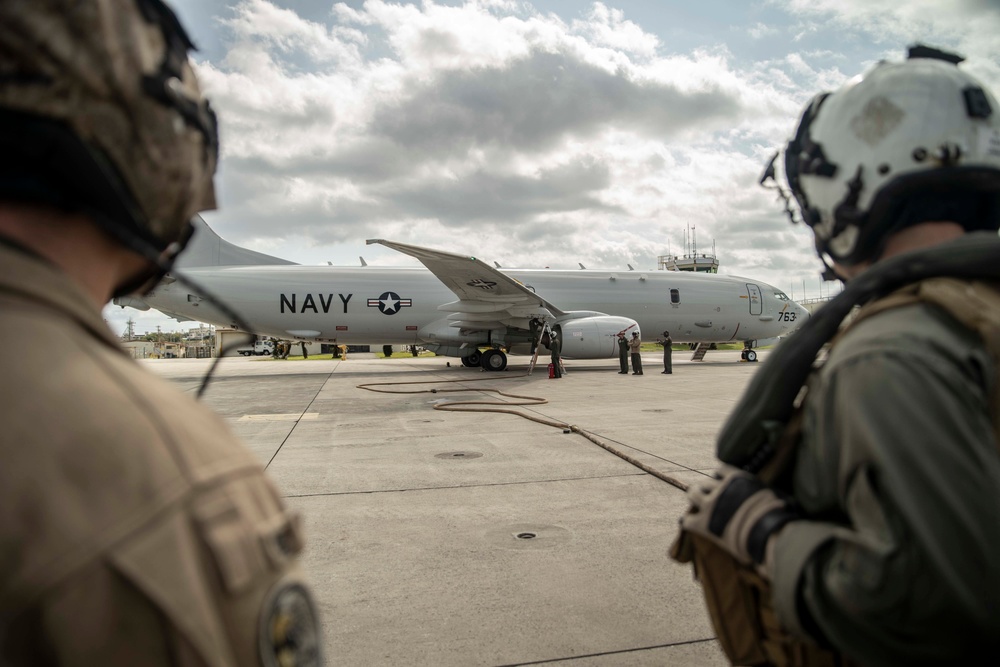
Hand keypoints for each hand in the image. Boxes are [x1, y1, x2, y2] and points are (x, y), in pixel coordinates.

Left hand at [680, 465, 797, 571]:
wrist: (768, 534)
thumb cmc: (776, 515)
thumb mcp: (770, 492)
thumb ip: (759, 488)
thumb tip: (770, 485)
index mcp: (736, 477)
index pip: (720, 471)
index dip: (721, 479)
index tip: (723, 485)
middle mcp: (720, 488)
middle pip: (705, 482)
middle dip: (707, 489)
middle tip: (709, 496)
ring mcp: (710, 505)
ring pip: (692, 494)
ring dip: (695, 498)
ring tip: (698, 504)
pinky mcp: (703, 524)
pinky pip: (687, 519)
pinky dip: (688, 522)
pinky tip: (689, 524)